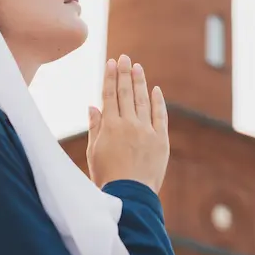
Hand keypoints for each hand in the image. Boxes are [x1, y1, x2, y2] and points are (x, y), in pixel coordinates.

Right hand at [86, 54, 168, 193]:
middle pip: (125, 92)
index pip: (109, 95)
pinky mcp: (161, 141)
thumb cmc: (107, 178)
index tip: (111, 62)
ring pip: (143, 100)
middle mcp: (129, 124)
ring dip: (140, 82)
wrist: (130, 197)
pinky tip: (155, 89)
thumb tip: (93, 105)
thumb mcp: (94, 153)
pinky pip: (160, 116)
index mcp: (110, 126)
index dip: (110, 77)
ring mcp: (146, 131)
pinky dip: (158, 102)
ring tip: (137, 67)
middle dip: (124, 73)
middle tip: (125, 57)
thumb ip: (95, 127)